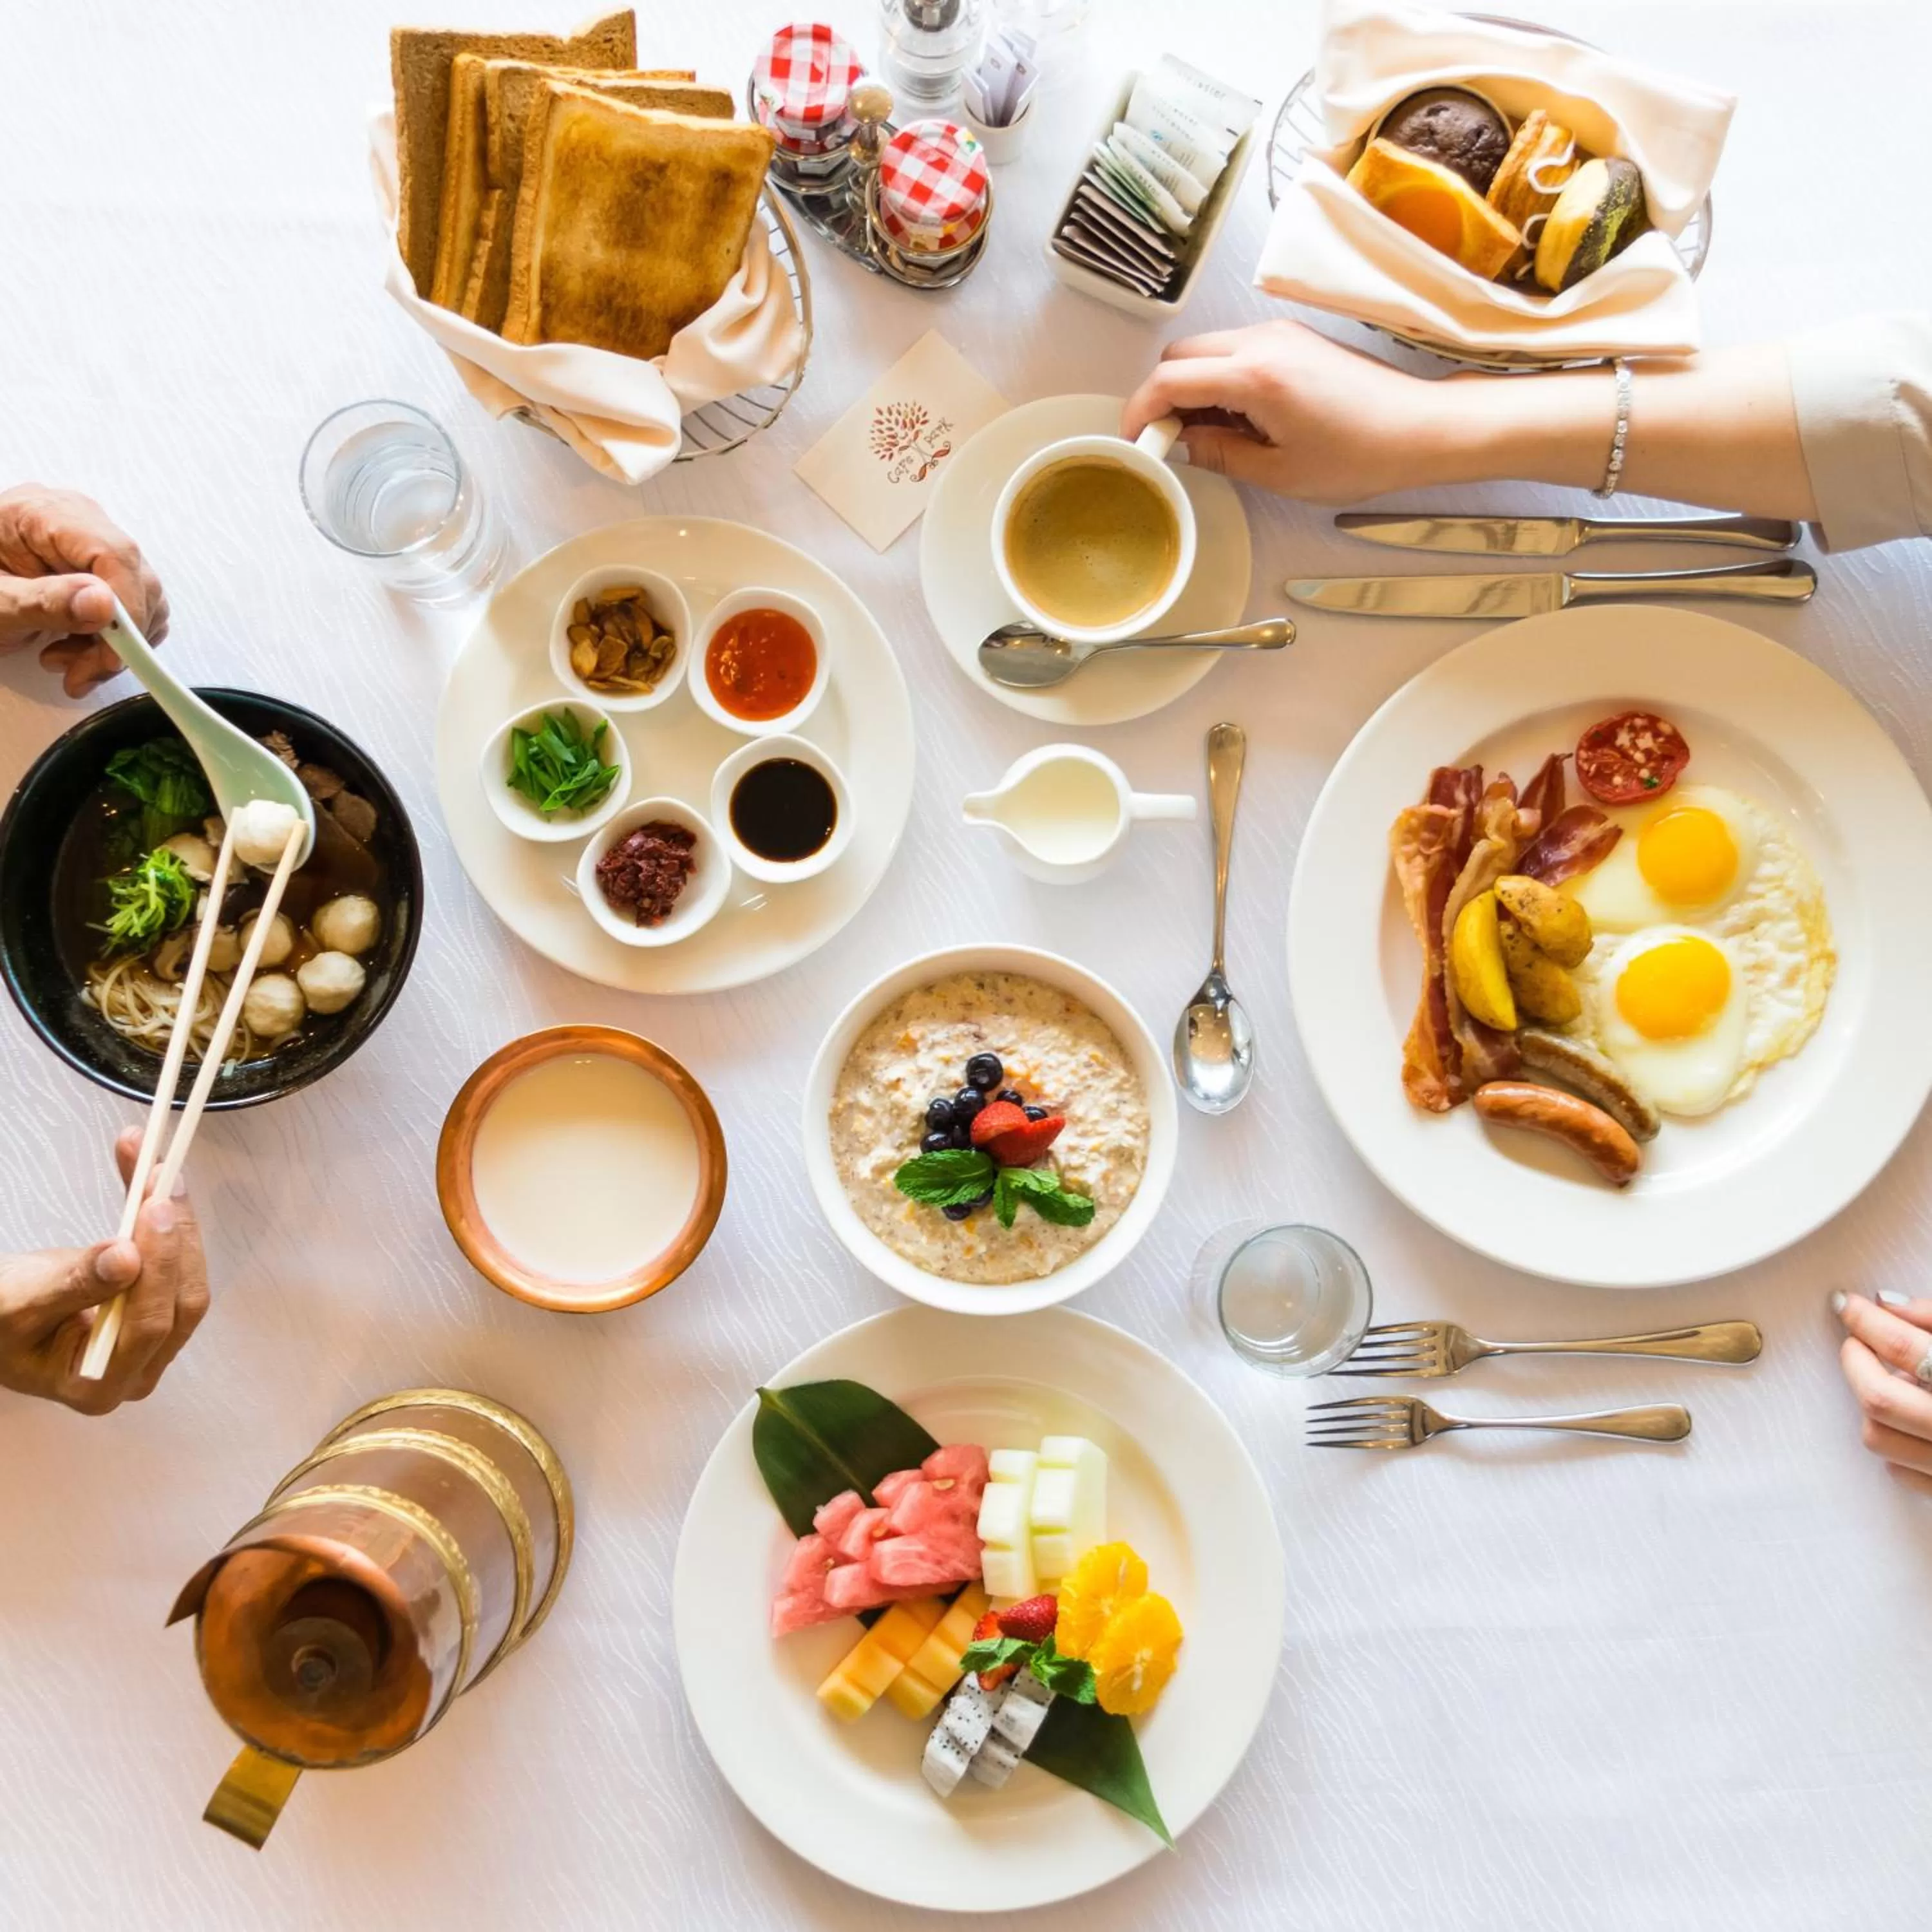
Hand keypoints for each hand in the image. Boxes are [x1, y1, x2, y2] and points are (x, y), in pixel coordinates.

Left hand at [0, 484, 168, 696]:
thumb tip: (105, 604)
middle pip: (135, 580)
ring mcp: (88, 547)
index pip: (115, 554)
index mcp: (44, 514)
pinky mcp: (94, 573)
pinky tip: (76, 653)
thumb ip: (43, 602)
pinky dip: (113, 642)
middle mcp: (76, 523)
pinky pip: (130, 609)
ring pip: (141, 600)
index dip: (126, 608)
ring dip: (115, 646)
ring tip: (68, 664)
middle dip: (118, 637)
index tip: (113, 655)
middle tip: (80, 672)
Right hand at [0, 1129, 207, 1414]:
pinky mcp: (157, 1308)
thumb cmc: (0, 1318)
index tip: (155, 1209)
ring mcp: (152, 1343)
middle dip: (174, 1233)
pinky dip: (166, 1220)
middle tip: (162, 1177)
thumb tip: (127, 1256)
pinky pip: (176, 1262)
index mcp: (99, 1386)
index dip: (159, 1267)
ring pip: (186, 1277)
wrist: (0, 1314)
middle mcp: (137, 1370)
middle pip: (180, 1300)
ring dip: (175, 1218)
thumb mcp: (21, 1303)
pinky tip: (155, 1181)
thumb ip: (74, 1284)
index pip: (149, 1326)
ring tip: (158, 1168)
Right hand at [1122, 319, 1445, 503]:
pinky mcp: (1293, 339)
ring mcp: (1279, 335)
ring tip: (1216, 436)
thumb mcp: (1278, 471)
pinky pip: (1236, 351)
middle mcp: (1262, 342)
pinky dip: (1222, 380)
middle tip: (1173, 441)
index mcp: (1255, 375)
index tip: (1135, 441)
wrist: (1420, 427)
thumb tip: (1181, 443)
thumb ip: (1218, 453)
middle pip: (1180, 354)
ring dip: (1195, 388)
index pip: (1169, 379)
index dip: (1141, 411)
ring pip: (1207, 350)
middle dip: (1164, 396)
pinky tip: (1243, 420)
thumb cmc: (1360, 455)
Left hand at [1832, 1291, 1931, 1496]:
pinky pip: (1899, 1470)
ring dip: (1872, 1403)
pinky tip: (1911, 1420)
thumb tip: (1889, 1304)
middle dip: (1857, 1362)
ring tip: (1892, 1379)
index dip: (1866, 1320)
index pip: (1901, 1348)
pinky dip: (1894, 1440)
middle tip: (1858, 1341)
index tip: (1848, 1305)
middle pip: (1878, 1398)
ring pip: (1877, 1436)